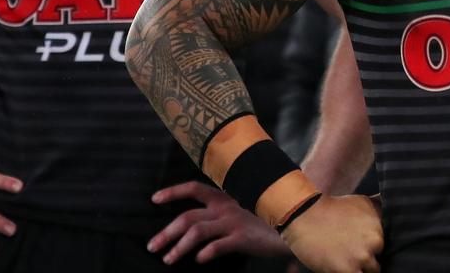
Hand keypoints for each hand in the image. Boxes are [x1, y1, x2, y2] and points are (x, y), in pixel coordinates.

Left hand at [149, 181, 289, 264]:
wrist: (298, 219)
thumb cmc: (271, 217)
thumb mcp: (247, 208)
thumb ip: (228, 212)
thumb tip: (205, 224)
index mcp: (227, 196)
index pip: (194, 188)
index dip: (173, 192)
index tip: (154, 199)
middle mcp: (227, 207)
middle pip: (188, 216)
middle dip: (166, 232)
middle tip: (151, 246)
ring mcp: (235, 222)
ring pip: (197, 232)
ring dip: (178, 246)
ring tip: (168, 259)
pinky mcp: (244, 237)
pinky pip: (219, 245)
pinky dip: (206, 252)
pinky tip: (199, 260)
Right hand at [281, 194, 382, 272]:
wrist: (306, 214)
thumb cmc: (335, 208)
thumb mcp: (363, 202)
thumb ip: (381, 208)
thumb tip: (394, 204)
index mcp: (381, 227)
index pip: (389, 247)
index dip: (376, 249)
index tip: (366, 246)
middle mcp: (376, 242)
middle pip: (379, 260)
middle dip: (369, 258)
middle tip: (353, 252)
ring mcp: (362, 257)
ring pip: (371, 272)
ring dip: (361, 269)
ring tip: (347, 258)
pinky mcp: (347, 270)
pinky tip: (343, 266)